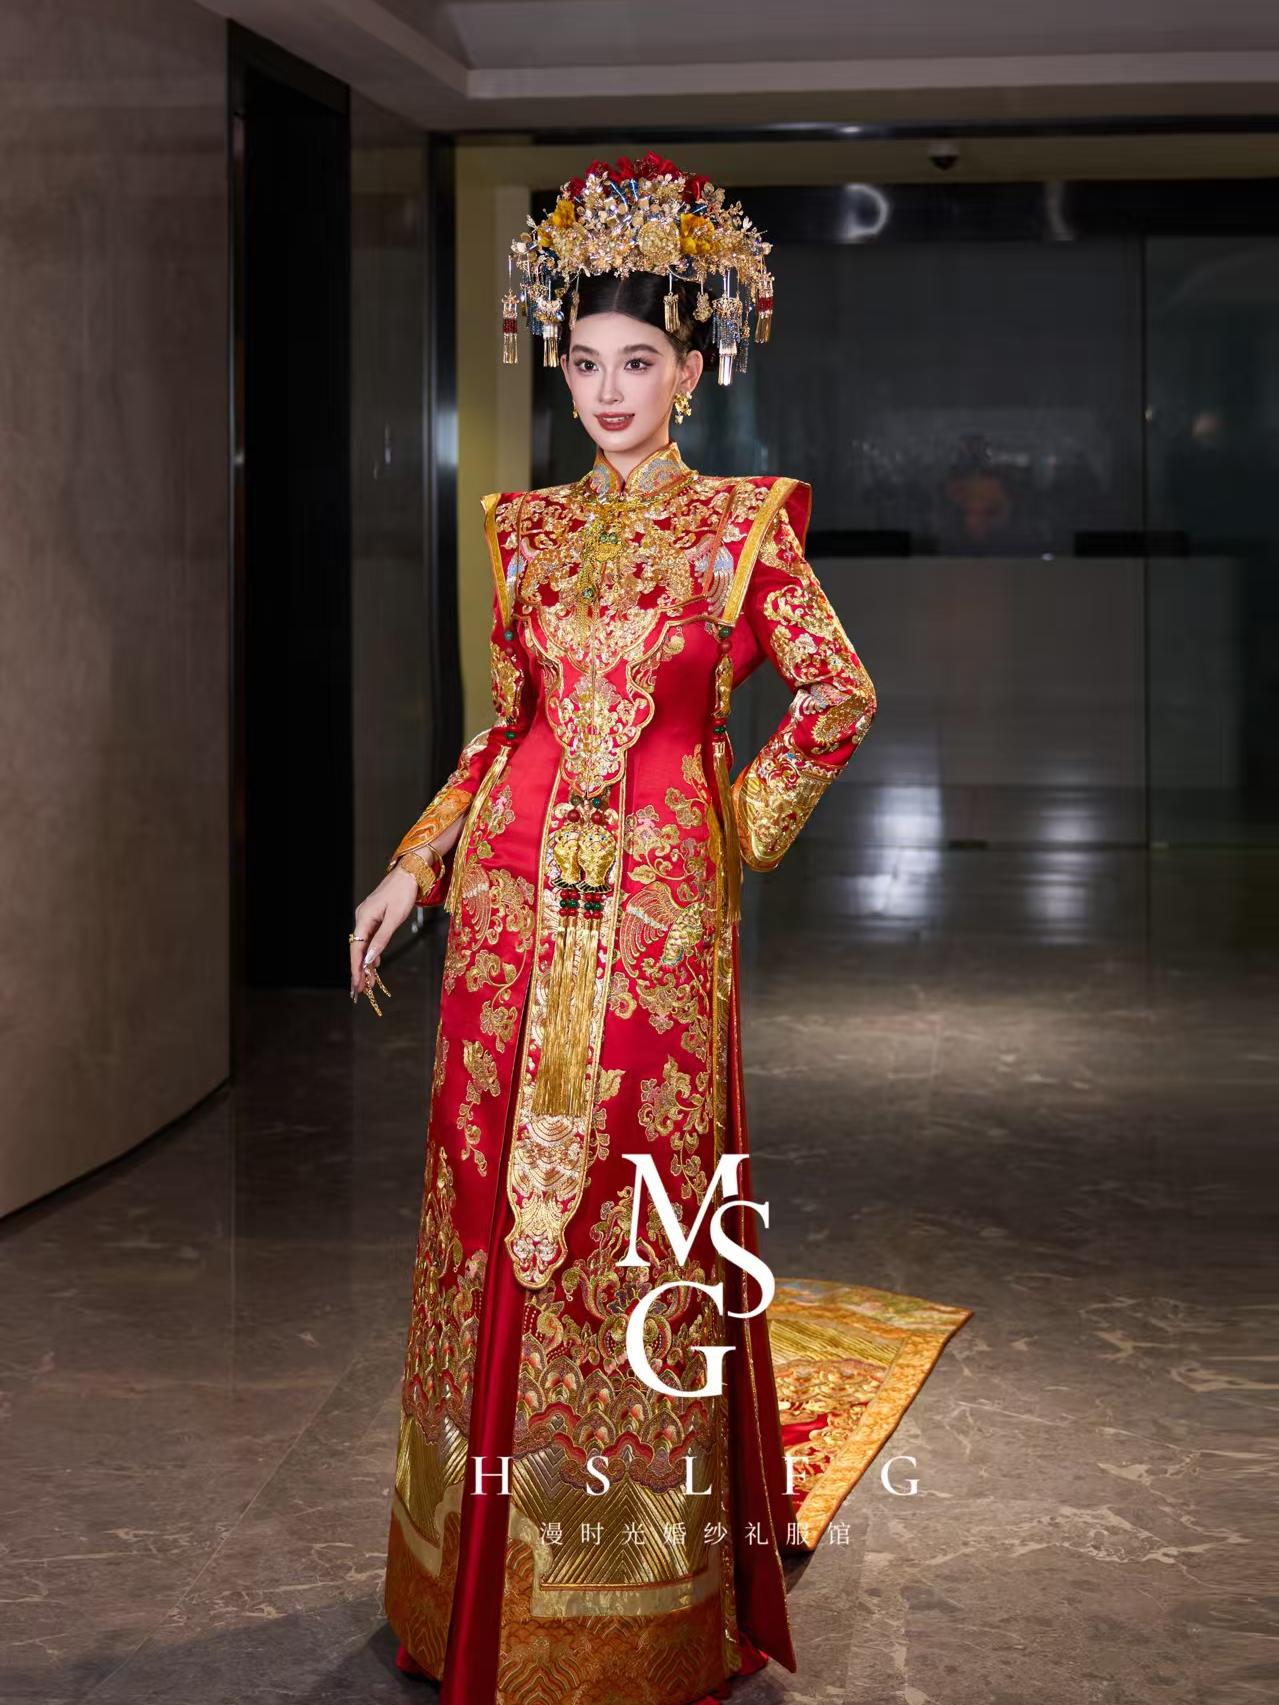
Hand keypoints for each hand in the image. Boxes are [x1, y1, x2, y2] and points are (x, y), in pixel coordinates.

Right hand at [350, 865, 418, 998]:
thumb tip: (369, 959)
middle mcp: (362, 918)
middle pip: (358, 949)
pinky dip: (371, 952)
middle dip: (359, 970)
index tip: (357, 985)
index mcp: (364, 918)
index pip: (356, 948)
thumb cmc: (403, 893)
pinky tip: (375, 964)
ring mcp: (367, 917)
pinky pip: (370, 938)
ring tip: (369, 983)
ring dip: (366, 963)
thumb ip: (381, 939)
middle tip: (361, 991)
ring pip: (364, 945)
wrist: (409, 873)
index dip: (356, 968)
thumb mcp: (394, 918)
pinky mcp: (374, 917)